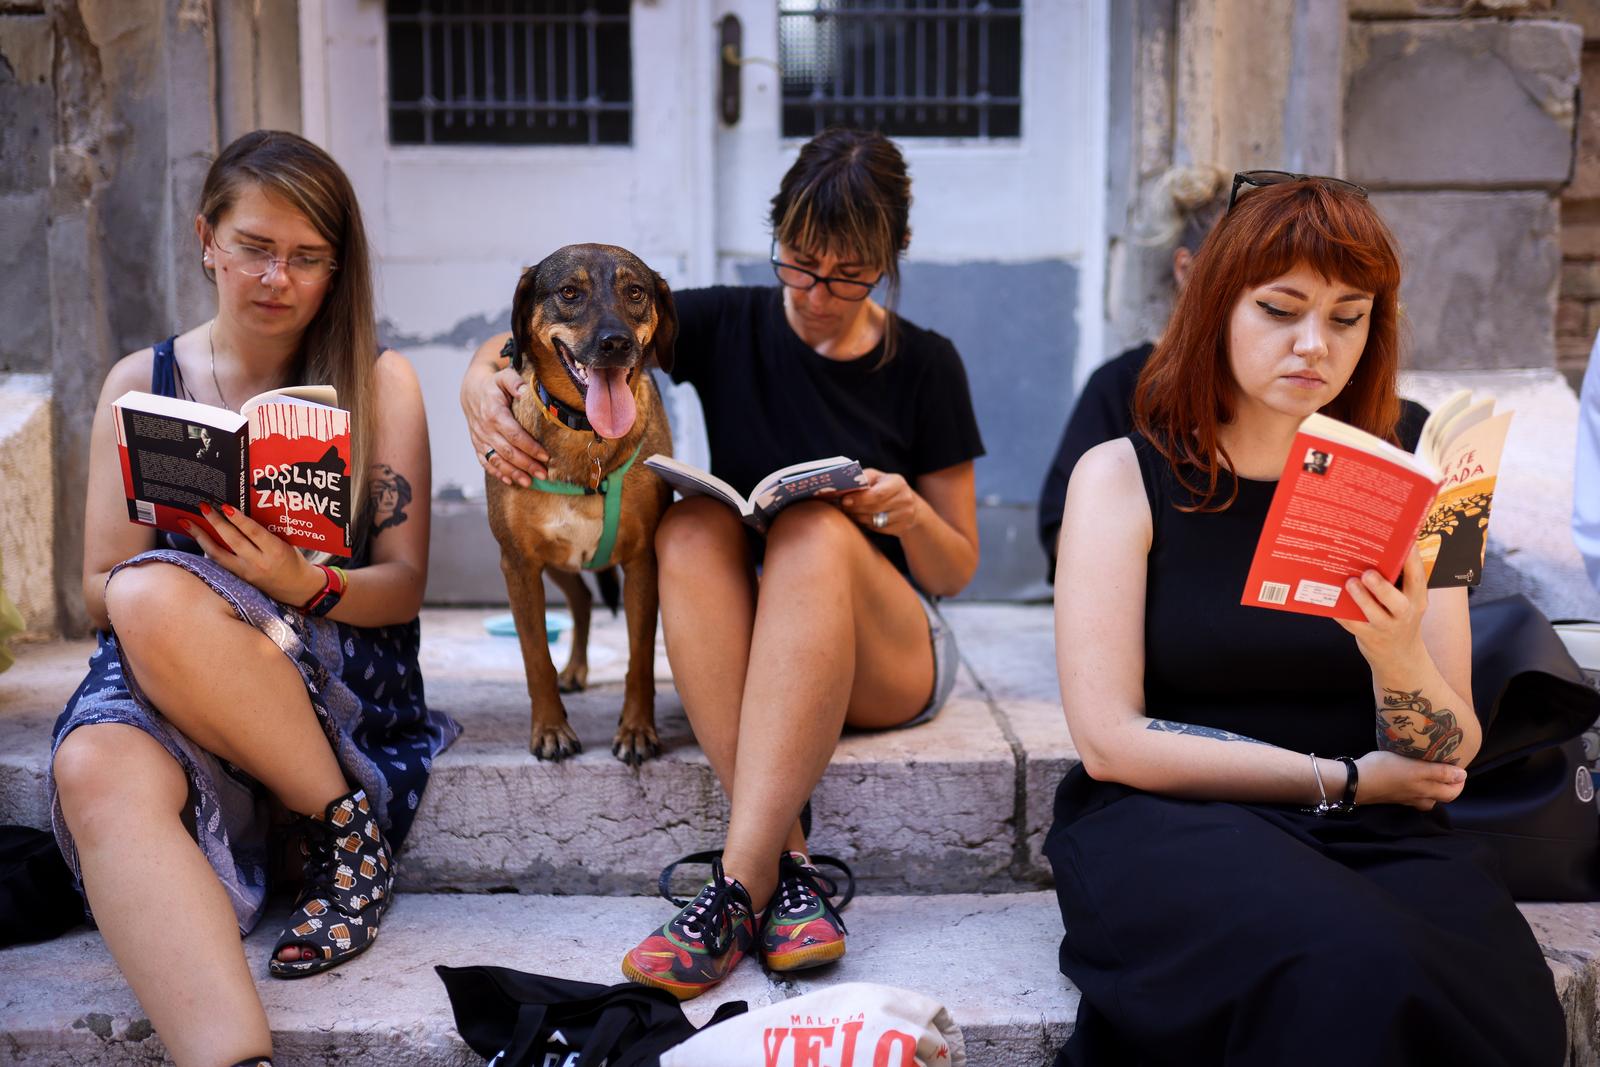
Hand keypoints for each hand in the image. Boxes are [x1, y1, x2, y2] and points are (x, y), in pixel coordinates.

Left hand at [183, 504, 323, 606]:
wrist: (296, 588)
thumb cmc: (292, 560)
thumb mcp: (286, 543)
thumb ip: (267, 531)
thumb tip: (243, 512)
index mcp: (275, 551)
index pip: (254, 532)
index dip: (239, 519)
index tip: (226, 506)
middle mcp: (259, 563)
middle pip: (232, 541)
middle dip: (216, 522)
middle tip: (204, 507)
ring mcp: (246, 573)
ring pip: (218, 553)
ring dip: (201, 536)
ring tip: (186, 522)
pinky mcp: (238, 578)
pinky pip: (218, 562)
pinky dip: (206, 549)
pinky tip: (197, 538)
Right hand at [463, 363, 548, 487]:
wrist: (471, 390)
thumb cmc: (494, 385)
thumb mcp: (504, 376)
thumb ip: (515, 382)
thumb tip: (525, 392)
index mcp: (494, 413)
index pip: (514, 434)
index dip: (530, 447)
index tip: (545, 456)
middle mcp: (485, 428)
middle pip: (507, 451)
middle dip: (526, 464)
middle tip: (543, 474)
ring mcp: (479, 438)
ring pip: (496, 460)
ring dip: (512, 473)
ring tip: (529, 482)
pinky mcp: (476, 444)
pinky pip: (485, 462)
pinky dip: (496, 473)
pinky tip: (510, 481)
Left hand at [835, 468, 921, 535]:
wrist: (911, 505)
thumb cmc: (885, 488)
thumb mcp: (877, 478)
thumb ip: (862, 480)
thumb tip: (841, 488)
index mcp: (897, 482)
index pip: (877, 494)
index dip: (859, 498)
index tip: (844, 500)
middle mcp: (904, 498)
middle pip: (875, 508)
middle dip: (856, 508)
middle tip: (844, 507)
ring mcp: (906, 514)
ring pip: (875, 520)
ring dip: (859, 517)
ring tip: (852, 512)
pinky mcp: (903, 527)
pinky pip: (879, 529)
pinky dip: (868, 525)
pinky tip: (863, 519)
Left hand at [1336, 545, 1427, 673]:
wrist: (1400, 657)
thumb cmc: (1399, 617)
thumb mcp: (1408, 599)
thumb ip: (1399, 579)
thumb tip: (1379, 547)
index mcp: (1417, 598)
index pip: (1418, 578)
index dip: (1412, 560)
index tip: (1404, 543)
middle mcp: (1404, 613)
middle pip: (1397, 602)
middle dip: (1382, 587)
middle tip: (1368, 573)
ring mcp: (1386, 628)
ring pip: (1375, 615)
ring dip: (1361, 599)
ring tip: (1350, 583)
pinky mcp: (1369, 638)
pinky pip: (1353, 624)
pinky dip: (1341, 612)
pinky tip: (1330, 600)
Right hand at [1353, 749, 1466, 809]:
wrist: (1355, 781)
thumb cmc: (1386, 771)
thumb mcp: (1415, 768)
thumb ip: (1439, 772)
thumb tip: (1463, 775)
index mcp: (1427, 792)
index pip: (1453, 792)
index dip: (1460, 781)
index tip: (1459, 766)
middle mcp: (1419, 798)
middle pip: (1441, 796)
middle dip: (1448, 784)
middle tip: (1448, 767)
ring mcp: (1405, 798)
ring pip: (1427, 796)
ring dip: (1434, 787)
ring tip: (1433, 773)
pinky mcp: (1393, 795)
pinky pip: (1413, 793)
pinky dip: (1418, 787)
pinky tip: (1411, 777)